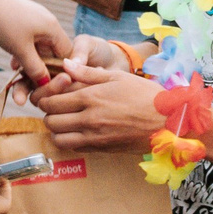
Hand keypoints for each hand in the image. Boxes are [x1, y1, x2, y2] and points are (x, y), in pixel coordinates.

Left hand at [0, 0, 68, 83]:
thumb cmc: (4, 23)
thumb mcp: (21, 50)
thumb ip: (35, 69)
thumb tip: (45, 84)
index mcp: (53, 28)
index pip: (66, 54)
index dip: (60, 71)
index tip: (49, 85)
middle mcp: (47, 23)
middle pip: (52, 52)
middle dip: (42, 69)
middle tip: (32, 83)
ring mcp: (33, 20)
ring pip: (38, 48)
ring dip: (30, 62)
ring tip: (19, 74)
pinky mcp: (21, 21)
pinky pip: (27, 42)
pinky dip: (22, 53)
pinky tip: (13, 63)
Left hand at [35, 63, 165, 152]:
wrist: (168, 121)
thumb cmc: (145, 95)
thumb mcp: (117, 76)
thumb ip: (88, 72)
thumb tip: (65, 64)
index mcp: (90, 97)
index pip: (51, 101)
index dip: (45, 98)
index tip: (49, 95)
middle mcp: (89, 118)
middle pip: (50, 120)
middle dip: (49, 113)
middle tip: (56, 108)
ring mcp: (94, 136)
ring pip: (58, 137)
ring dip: (57, 130)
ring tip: (65, 121)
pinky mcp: (101, 149)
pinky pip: (73, 147)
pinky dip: (69, 140)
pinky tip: (78, 131)